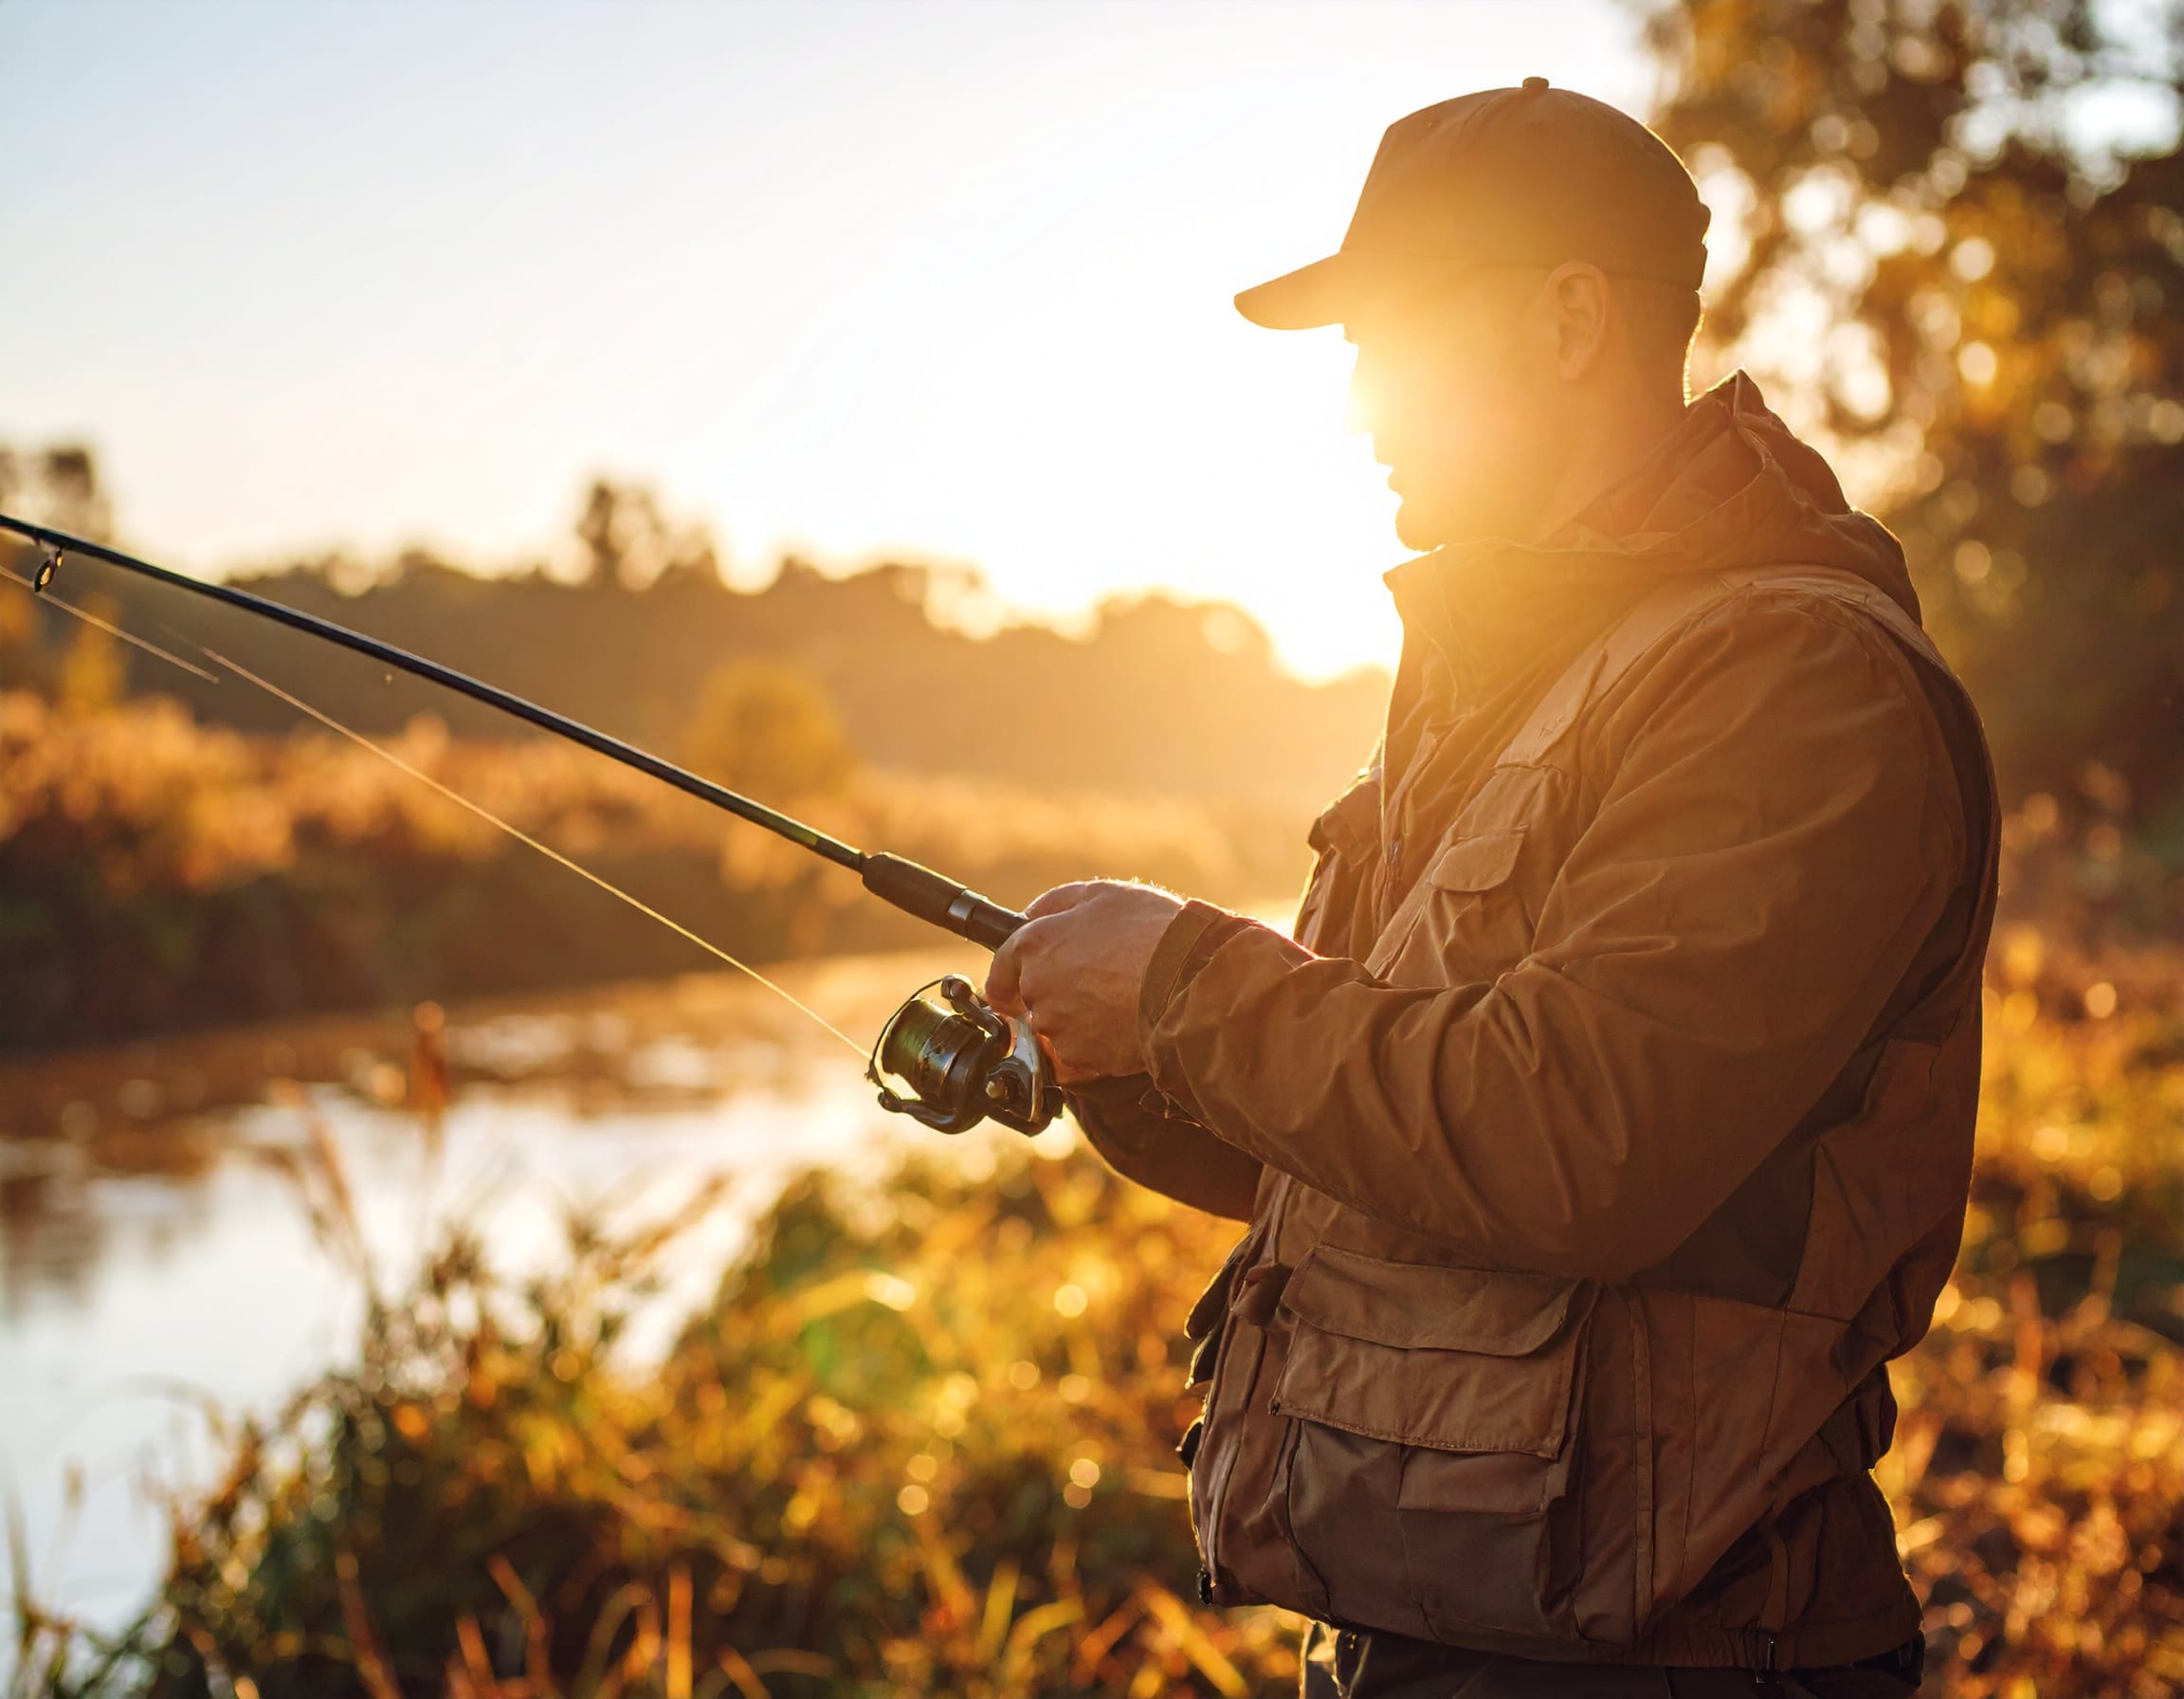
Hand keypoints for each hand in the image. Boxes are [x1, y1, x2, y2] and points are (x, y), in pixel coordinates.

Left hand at [985, 881, 1187, 1083]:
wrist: (1190, 982)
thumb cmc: (1151, 932)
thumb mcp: (1103, 895)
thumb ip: (1057, 904)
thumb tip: (1030, 916)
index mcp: (1035, 945)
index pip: (999, 976)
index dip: (1009, 982)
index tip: (1016, 988)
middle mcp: (1038, 989)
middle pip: (1033, 1002)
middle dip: (1058, 994)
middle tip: (1099, 980)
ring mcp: (1058, 1027)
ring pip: (1058, 1028)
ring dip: (1080, 1019)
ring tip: (1120, 999)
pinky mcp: (1083, 1058)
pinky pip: (1081, 1054)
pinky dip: (1098, 1043)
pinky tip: (1125, 1022)